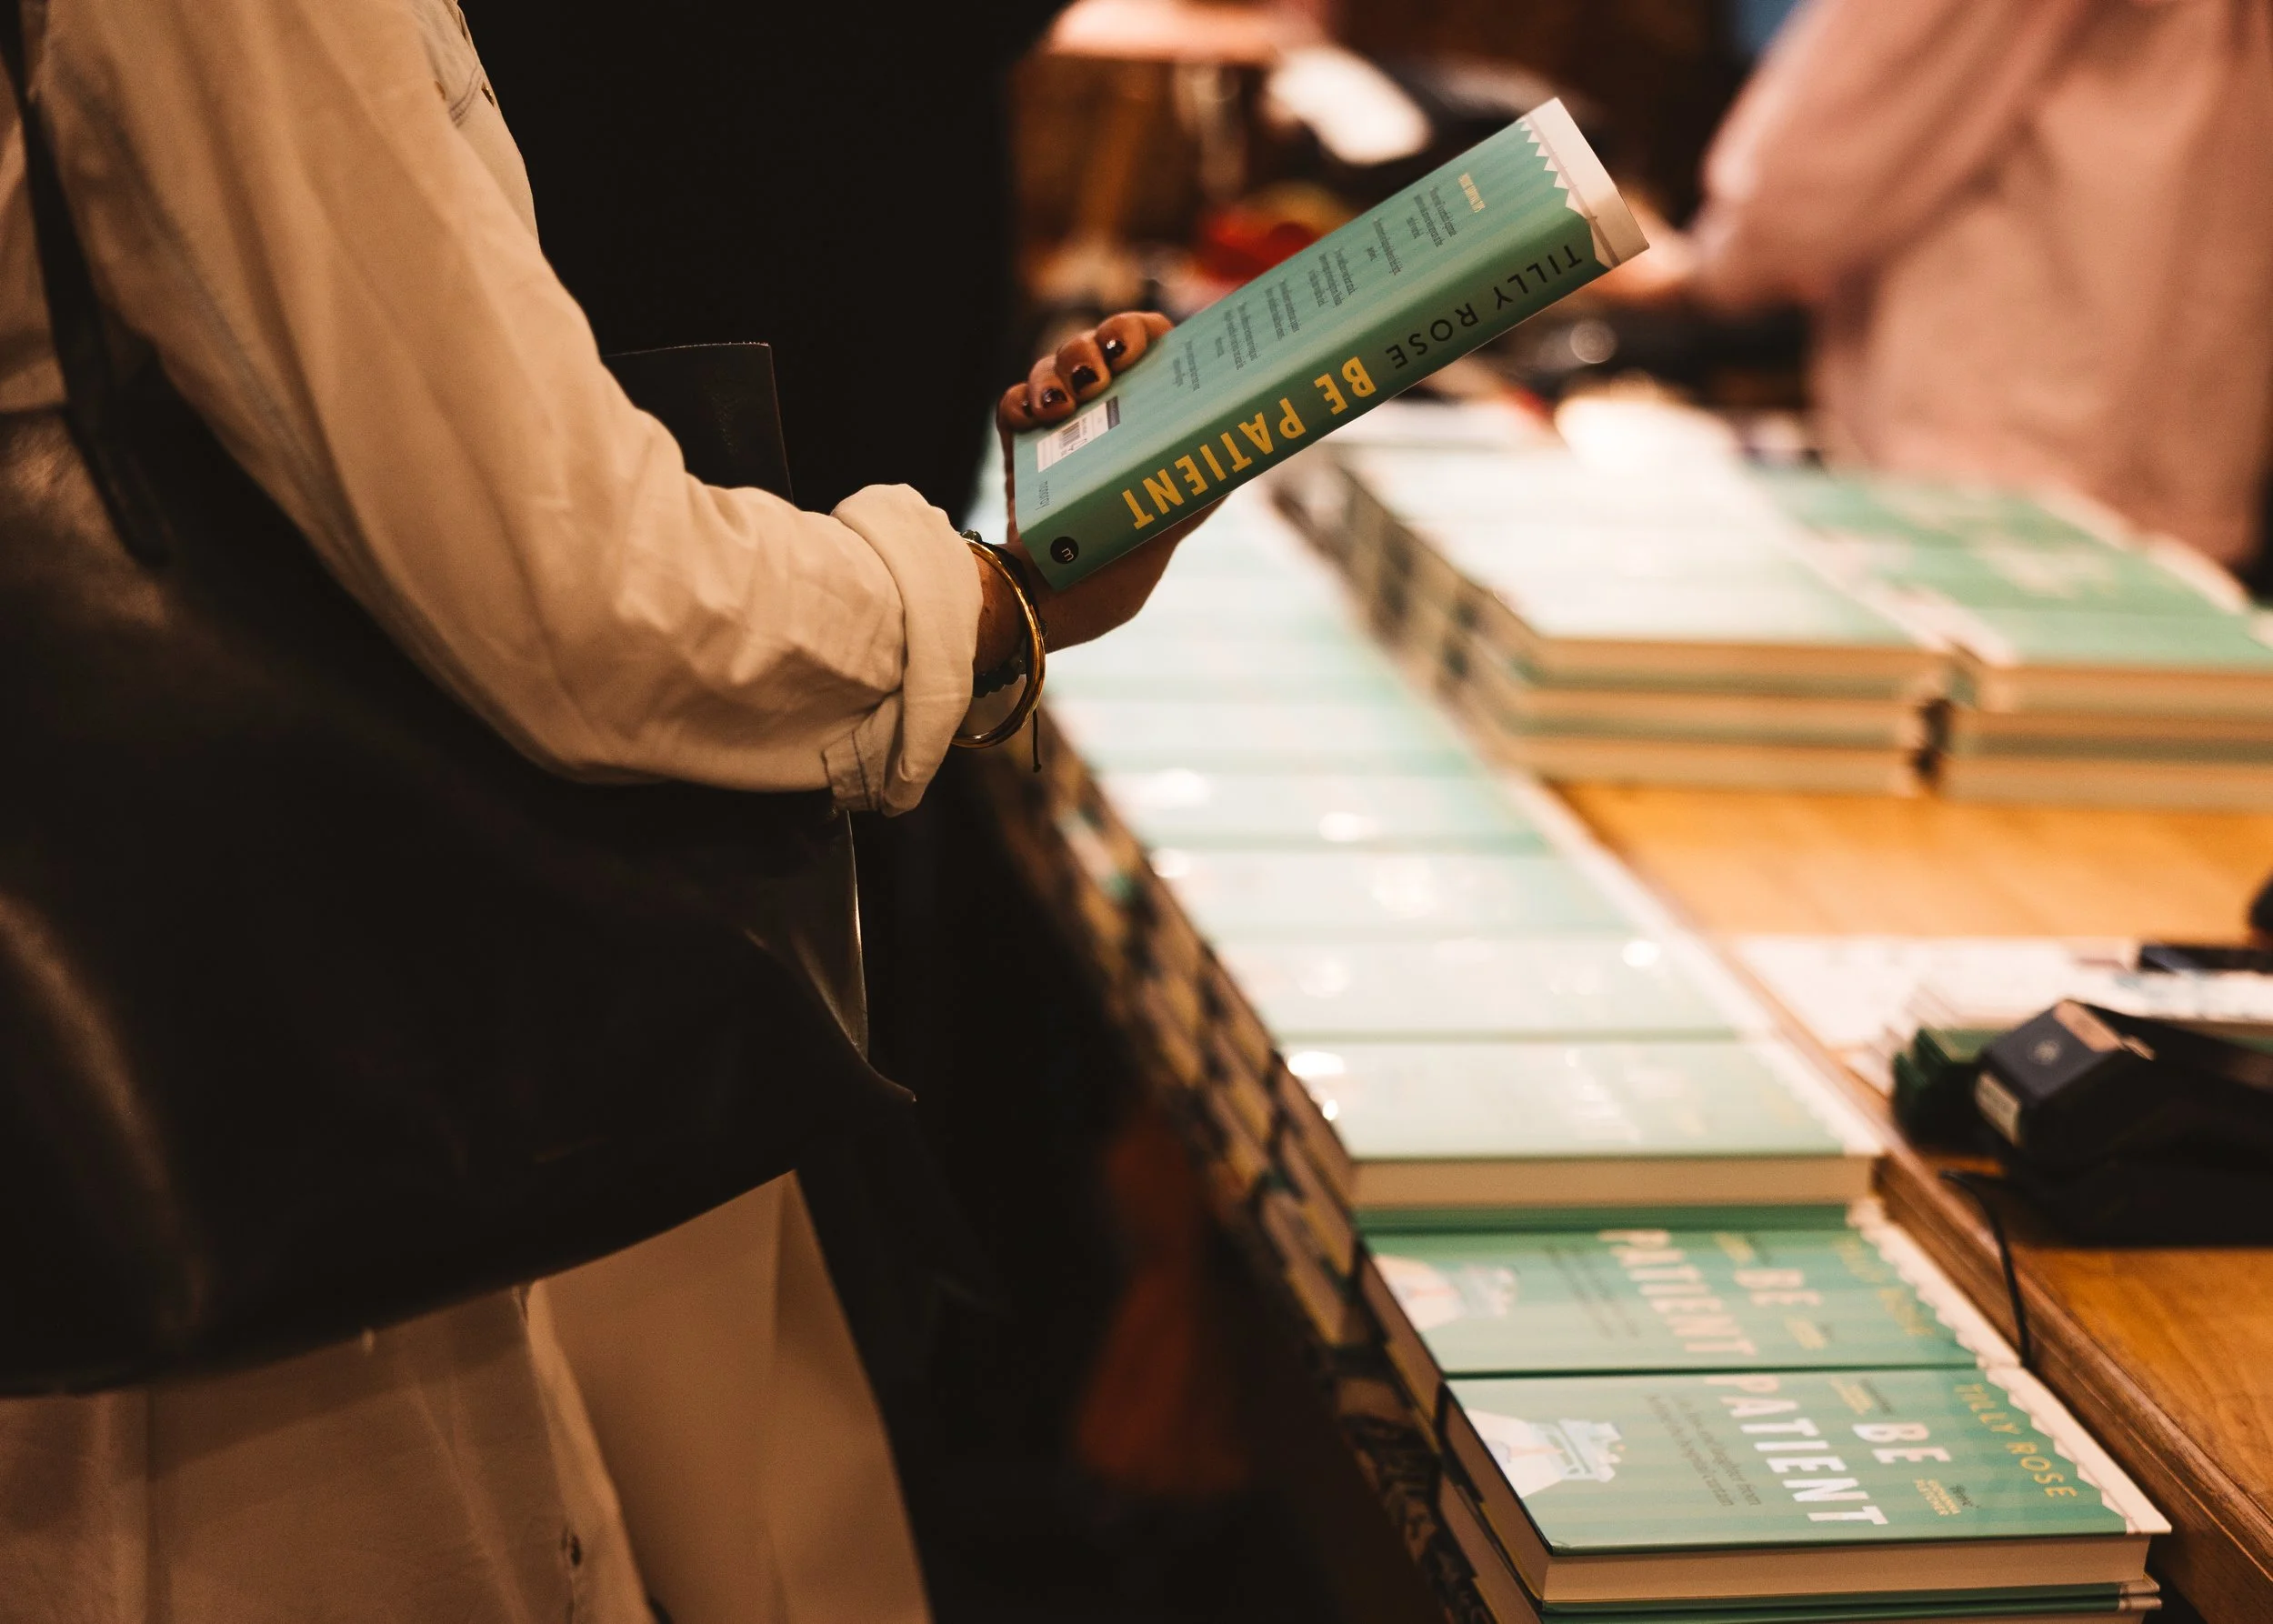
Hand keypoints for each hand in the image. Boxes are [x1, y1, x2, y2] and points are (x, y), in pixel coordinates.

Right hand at [972, 311, 1212, 674]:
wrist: (1038, 613)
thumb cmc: (1105, 585)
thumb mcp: (1160, 536)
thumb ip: (1191, 493)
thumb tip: (1243, 453)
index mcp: (1146, 437)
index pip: (1151, 359)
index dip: (1146, 335)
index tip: (1144, 341)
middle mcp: (1105, 427)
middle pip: (1100, 350)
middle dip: (1097, 343)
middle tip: (1102, 368)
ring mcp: (1059, 434)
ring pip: (1054, 367)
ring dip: (1055, 371)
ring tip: (1061, 406)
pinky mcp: (1019, 449)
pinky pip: (1014, 402)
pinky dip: (1020, 402)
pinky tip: (1031, 419)